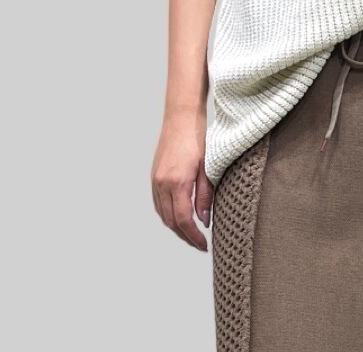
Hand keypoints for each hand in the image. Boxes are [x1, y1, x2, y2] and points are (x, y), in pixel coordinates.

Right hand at [151, 109, 214, 251]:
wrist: (181, 117)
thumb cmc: (198, 138)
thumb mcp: (207, 168)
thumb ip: (205, 196)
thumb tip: (204, 220)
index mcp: (177, 182)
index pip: (183, 220)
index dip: (193, 237)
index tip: (204, 245)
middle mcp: (162, 183)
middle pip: (170, 221)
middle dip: (185, 236)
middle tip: (199, 244)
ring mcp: (155, 179)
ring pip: (162, 214)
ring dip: (175, 227)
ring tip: (191, 234)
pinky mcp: (154, 175)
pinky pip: (158, 203)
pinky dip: (167, 214)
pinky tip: (178, 217)